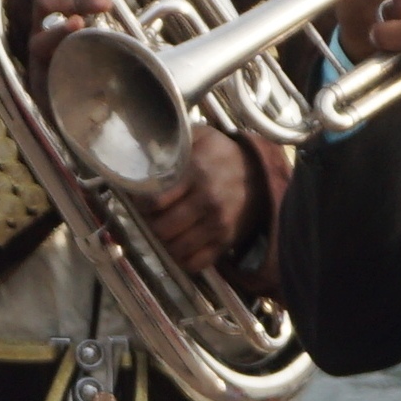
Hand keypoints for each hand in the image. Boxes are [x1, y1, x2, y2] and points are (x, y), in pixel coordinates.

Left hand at [141, 127, 279, 273]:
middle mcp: (208, 201)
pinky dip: (182, 258)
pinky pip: (196, 262)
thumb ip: (172, 141)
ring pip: (176, 249)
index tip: (140, 200)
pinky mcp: (226, 241)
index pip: (155, 202)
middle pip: (162, 228)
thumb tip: (141, 144)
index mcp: (198, 174)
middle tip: (150, 217)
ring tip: (163, 230)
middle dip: (149, 224)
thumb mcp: (200, 137)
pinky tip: (179, 245)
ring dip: (163, 242)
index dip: (140, 203)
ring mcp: (219, 224)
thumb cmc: (221, 154)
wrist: (260, 172)